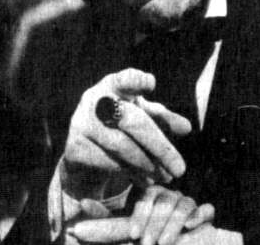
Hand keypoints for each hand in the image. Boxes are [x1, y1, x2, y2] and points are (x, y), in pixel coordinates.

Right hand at [61, 68, 190, 197]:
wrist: (84, 151)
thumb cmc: (120, 126)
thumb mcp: (142, 118)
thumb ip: (163, 119)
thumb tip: (185, 127)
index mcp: (111, 86)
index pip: (123, 79)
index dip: (134, 80)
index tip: (150, 83)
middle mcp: (93, 100)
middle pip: (131, 120)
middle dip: (159, 146)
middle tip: (181, 169)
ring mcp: (81, 123)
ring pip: (121, 146)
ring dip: (148, 164)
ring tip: (165, 177)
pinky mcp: (74, 146)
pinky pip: (108, 162)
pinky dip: (131, 173)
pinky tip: (145, 180)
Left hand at [66, 187, 213, 244]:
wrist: (179, 244)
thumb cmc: (149, 239)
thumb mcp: (126, 234)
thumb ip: (105, 225)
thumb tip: (80, 210)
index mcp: (148, 195)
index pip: (145, 198)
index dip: (140, 216)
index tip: (134, 236)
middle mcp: (167, 195)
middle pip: (162, 202)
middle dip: (154, 224)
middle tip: (148, 243)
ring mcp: (187, 202)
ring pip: (182, 205)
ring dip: (172, 225)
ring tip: (164, 243)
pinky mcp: (206, 214)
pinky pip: (204, 209)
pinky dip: (199, 216)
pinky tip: (191, 226)